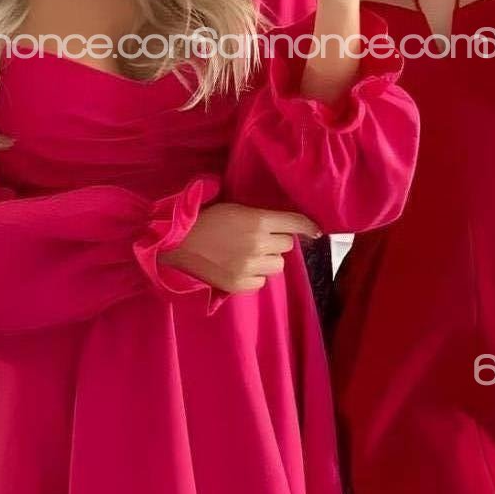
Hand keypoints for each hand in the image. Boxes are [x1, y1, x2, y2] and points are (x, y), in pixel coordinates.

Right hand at [157, 203, 321, 292]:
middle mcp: (257, 244)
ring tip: (248, 254)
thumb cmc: (206, 220)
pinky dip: (255, 276)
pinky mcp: (239, 284)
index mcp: (257, 220)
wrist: (177, 243)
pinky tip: (239, 267)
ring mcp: (249, 266)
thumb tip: (286, 226)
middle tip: (259, 238)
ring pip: (277, 266)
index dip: (308, 226)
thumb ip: (261, 217)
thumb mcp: (235, 209)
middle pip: (286, 246)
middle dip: (276, 242)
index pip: (295, 223)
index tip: (317, 230)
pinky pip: (261, 282)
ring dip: (268, 260)